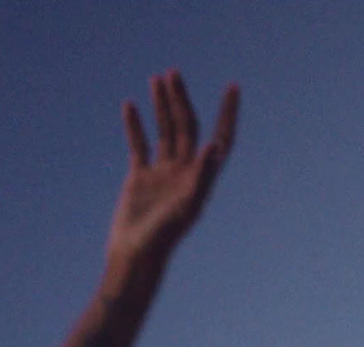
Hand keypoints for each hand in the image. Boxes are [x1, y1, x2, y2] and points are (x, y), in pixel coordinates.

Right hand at [104, 70, 238, 272]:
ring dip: (162, 106)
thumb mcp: (185, 207)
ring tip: (158, 78)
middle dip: (181, 100)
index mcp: (201, 178)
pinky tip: (131, 106)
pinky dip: (135, 126)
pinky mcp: (140, 179)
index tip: (233, 87)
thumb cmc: (163, 238)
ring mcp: (162, 175)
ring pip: (165, 132)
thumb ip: (202, 177)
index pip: (220, 138)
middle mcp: (185, 173)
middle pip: (187, 127)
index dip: (227, 114)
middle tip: (174, 72)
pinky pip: (139, 146)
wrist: (135, 257)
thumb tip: (214, 145)